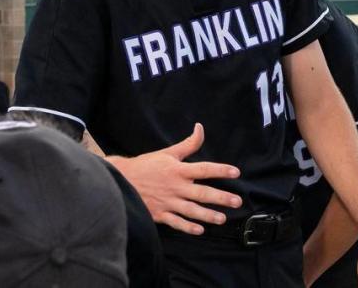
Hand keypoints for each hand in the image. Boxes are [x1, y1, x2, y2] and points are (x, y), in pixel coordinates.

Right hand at [106, 123, 241, 234]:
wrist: (120, 180)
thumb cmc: (147, 165)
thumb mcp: (168, 153)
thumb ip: (188, 144)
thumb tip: (200, 128)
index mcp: (178, 170)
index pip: (204, 169)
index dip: (220, 170)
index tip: (235, 172)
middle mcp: (175, 186)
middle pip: (201, 193)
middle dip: (221, 198)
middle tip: (237, 202)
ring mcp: (167, 201)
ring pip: (191, 210)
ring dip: (208, 215)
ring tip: (222, 219)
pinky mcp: (159, 214)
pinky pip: (175, 222)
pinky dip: (187, 227)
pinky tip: (200, 230)